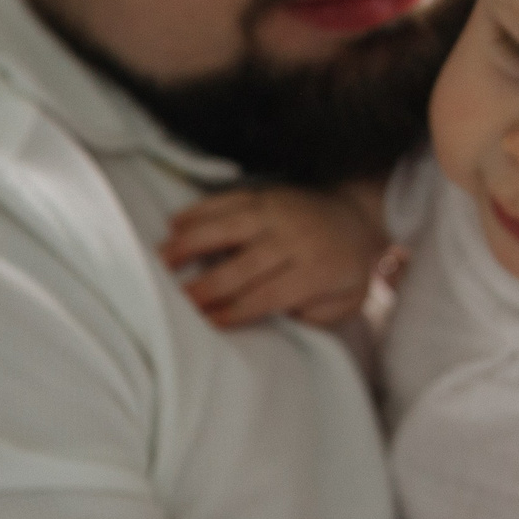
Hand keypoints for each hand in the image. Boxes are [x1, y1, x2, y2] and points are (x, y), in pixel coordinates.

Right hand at [161, 186, 392, 328]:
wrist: (358, 215)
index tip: (206, 323)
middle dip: (206, 288)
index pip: (268, 294)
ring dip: (191, 244)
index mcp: (318, 268)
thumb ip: (315, 316)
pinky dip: (198, 212)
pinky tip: (173, 225)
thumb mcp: (345, 301)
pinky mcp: (265, 194)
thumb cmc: (343, 269)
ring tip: (160, 262)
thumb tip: (279, 320)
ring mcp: (278, 211)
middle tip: (175, 304)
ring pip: (228, 227)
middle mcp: (297, 237)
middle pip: (243, 266)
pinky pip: (226, 201)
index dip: (235, 311)